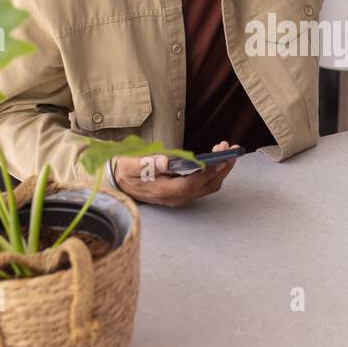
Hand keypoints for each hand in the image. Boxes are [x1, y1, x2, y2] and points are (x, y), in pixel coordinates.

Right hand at [111, 139, 236, 206]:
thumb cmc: (124, 172)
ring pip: (208, 187)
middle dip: (221, 168)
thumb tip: (164, 161)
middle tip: (230, 149)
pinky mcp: (182, 193)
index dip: (207, 173)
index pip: (190, 185)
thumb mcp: (129, 166)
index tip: (220, 159)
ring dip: (220, 169)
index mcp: (162, 191)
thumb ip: (145, 164)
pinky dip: (214, 172)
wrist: (118, 183)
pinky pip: (203, 185)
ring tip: (225, 149)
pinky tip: (216, 158)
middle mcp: (175, 198)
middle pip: (205, 187)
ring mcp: (180, 197)